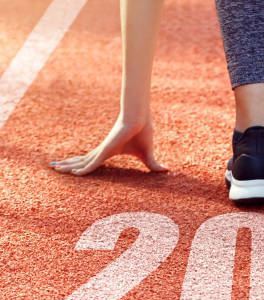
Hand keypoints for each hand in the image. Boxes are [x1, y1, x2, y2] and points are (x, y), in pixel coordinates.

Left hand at [50, 118, 166, 175]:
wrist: (140, 118)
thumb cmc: (143, 132)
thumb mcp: (147, 154)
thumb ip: (152, 164)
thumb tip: (166, 170)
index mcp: (109, 151)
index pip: (92, 160)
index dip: (81, 164)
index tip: (71, 168)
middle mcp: (103, 150)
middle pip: (82, 159)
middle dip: (68, 163)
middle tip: (55, 167)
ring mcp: (103, 150)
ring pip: (82, 161)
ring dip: (68, 165)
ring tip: (53, 167)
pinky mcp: (106, 150)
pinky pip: (93, 163)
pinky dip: (84, 169)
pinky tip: (74, 173)